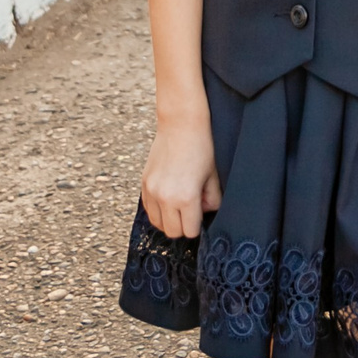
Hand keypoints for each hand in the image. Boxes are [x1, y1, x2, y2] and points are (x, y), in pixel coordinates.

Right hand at [138, 119, 219, 238]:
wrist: (181, 125)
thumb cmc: (201, 148)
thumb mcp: (213, 177)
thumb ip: (212, 201)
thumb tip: (204, 212)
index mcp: (186, 197)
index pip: (190, 231)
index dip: (198, 225)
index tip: (201, 212)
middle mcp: (165, 197)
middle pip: (172, 232)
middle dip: (183, 225)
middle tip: (191, 209)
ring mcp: (152, 191)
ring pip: (158, 223)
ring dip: (169, 219)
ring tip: (179, 204)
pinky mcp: (144, 184)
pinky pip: (148, 210)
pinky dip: (158, 210)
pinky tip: (168, 198)